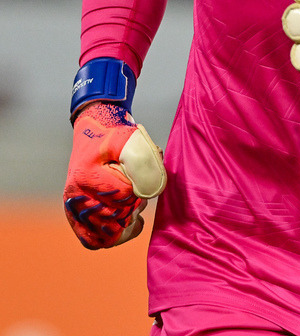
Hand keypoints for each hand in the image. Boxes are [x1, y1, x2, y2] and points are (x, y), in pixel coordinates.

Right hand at [64, 101, 166, 248]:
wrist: (94, 133)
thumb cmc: (114, 136)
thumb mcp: (131, 138)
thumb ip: (144, 160)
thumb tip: (151, 191)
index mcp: (86, 175)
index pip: (124, 194)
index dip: (140, 184)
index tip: (138, 172)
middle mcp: (75, 197)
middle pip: (117, 217)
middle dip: (135, 202)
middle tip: (137, 185)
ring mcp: (73, 211)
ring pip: (108, 236)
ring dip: (127, 219)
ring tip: (131, 199)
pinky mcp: (76, 220)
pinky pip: (95, 242)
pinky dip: (116, 234)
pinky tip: (128, 218)